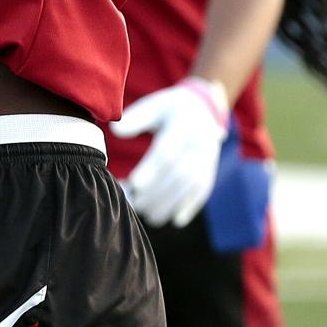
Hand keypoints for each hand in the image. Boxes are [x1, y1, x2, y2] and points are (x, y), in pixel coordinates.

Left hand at [110, 77, 228, 226]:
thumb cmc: (169, 108)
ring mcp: (208, 159)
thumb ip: (136, 118)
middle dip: (157, 191)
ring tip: (148, 215)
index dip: (152, 169)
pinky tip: (175, 220)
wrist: (204, 108)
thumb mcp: (153, 106)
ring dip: (170, 203)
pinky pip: (203, 191)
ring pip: (191, 185)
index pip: (167, 152)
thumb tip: (116, 131)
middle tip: (135, 203)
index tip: (135, 184)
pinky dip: (190, 207)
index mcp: (183, 126)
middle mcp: (200, 144)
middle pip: (179, 173)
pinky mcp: (210, 171)